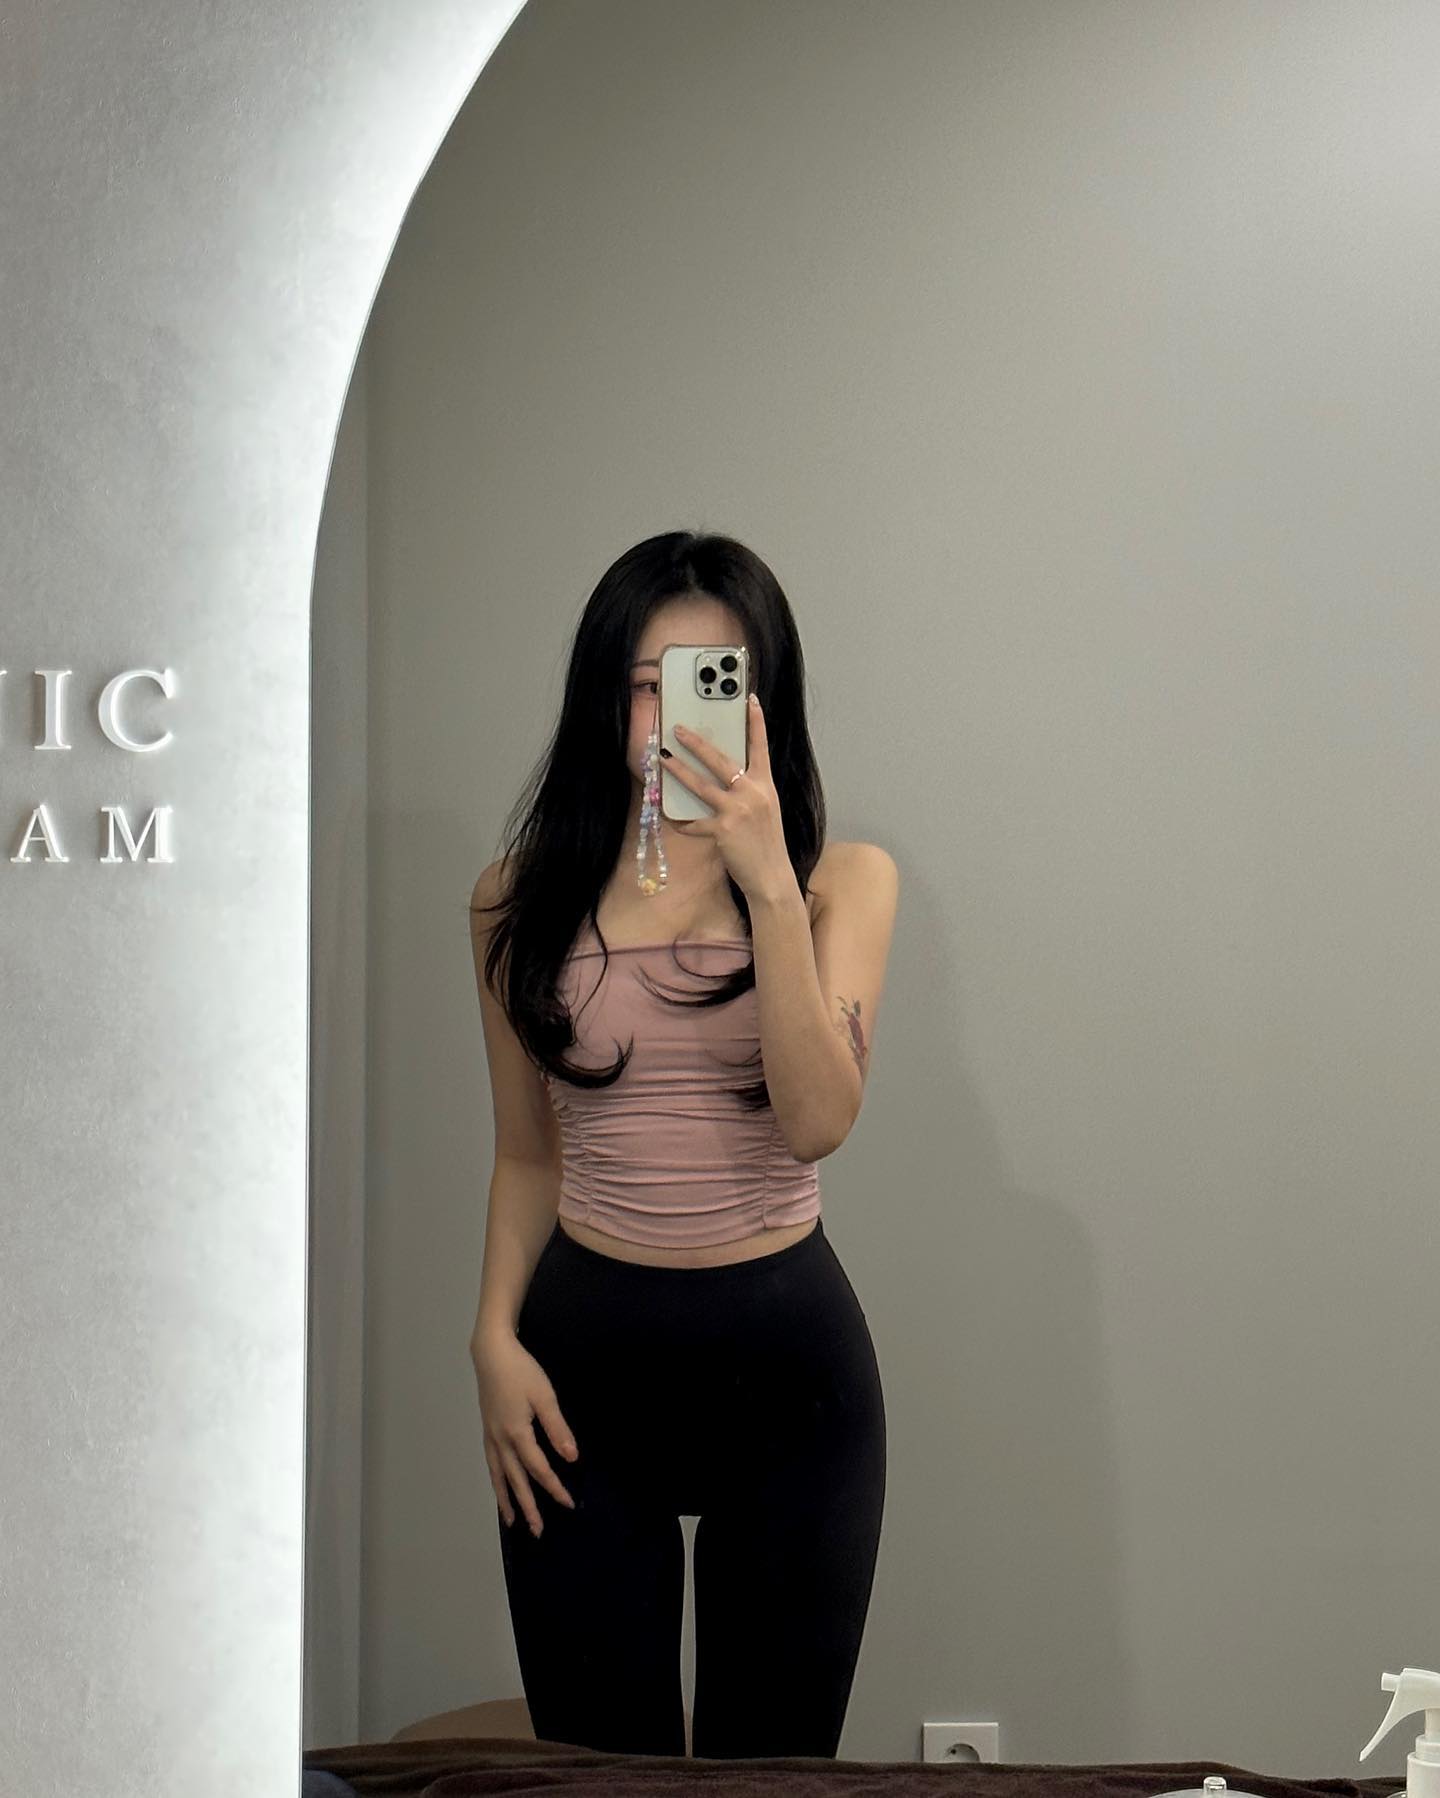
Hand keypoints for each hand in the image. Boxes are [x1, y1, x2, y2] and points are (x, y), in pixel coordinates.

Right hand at [471, 1331, 579, 1538]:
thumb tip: (571, 1457)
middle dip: (528, 1507)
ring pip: (499, 1477)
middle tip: (537, 1532)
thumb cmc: (521, 1371)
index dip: (554, 1488)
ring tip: (513, 1521)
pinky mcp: (487, 1430)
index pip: (539, 1470)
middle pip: (516, 1481)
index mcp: (517, 1434)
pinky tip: (500, 1486)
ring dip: (507, 1500)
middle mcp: (501, 1441)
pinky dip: (496, 1481)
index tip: (568, 1504)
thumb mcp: (544, 1396)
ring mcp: (491, 1437)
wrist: (491, 1353)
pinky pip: (491, 1465)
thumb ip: (557, 1428)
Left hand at [663, 693, 792, 902]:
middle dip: (696, 743)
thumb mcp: (765, 809)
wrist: (771, 876)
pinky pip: (694, 821)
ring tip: (662, 760)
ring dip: (678, 771)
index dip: (756, 722)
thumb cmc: (766, 843)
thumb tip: (725, 776)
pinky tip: (669, 815)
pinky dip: (680, 819)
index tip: (750, 699)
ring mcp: (737, 811)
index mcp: (765, 785)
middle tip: (678, 729)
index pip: (761, 747)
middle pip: (721, 760)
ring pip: (700, 785)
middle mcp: (753, 793)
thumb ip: (749, 790)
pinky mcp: (722, 831)